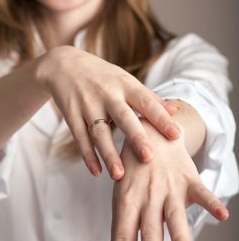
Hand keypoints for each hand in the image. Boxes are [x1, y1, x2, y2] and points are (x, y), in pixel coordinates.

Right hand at [35, 46, 179, 178]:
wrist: (64, 64)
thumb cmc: (103, 76)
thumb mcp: (125, 80)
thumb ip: (149, 97)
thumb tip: (175, 111)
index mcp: (125, 85)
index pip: (146, 102)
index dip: (161, 119)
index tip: (176, 136)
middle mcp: (107, 94)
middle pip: (123, 118)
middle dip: (136, 138)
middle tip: (148, 158)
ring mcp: (87, 104)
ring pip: (99, 132)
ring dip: (108, 154)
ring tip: (119, 175)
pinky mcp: (72, 114)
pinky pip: (80, 137)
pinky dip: (88, 155)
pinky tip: (96, 171)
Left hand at [107, 119, 228, 240]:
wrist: (148, 133)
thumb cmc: (132, 171)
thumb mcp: (120, 197)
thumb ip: (119, 232)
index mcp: (127, 201)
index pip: (122, 236)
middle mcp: (147, 196)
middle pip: (148, 229)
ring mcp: (168, 187)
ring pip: (174, 214)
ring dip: (179, 234)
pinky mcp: (187, 178)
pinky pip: (200, 192)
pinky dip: (211, 202)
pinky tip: (222, 215)